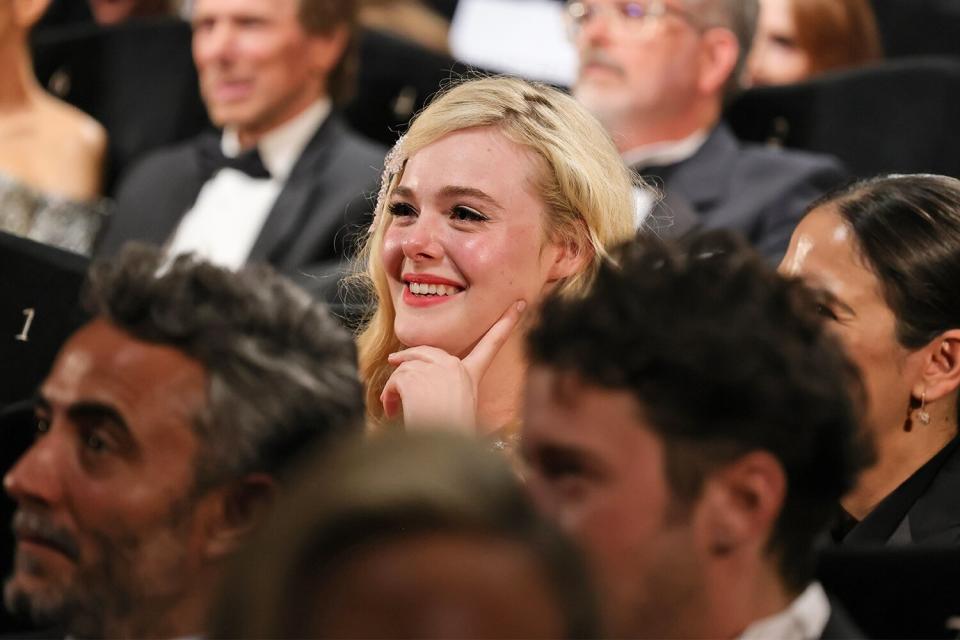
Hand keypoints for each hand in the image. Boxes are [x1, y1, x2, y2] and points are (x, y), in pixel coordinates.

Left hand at [380, 300, 526, 432]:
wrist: (439, 450)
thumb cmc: (448, 436)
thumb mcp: (457, 409)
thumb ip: (447, 388)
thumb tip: (426, 383)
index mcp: (471, 376)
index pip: (491, 345)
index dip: (505, 324)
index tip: (518, 305)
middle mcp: (455, 367)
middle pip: (425, 352)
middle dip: (407, 357)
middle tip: (393, 360)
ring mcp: (436, 369)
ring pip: (406, 367)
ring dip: (395, 387)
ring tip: (394, 409)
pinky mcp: (415, 375)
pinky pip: (395, 378)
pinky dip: (389, 395)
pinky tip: (392, 411)